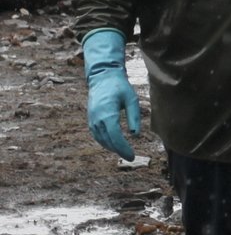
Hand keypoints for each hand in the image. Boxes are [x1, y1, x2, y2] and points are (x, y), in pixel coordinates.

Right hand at [83, 28, 140, 159]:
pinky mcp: (91, 118)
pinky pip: (97, 134)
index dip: (122, 148)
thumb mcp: (132, 99)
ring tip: (124, 152)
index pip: (114, 136)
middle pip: (107, 140)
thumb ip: (134, 116)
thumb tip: (135, 135)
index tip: (131, 155)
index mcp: (107, 113)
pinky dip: (105, 141)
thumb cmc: (120, 87)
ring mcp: (92, 119)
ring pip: (100, 139)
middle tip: (130, 157)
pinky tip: (113, 145)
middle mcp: (97, 118)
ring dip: (111, 147)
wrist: (103, 77)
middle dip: (119, 150)